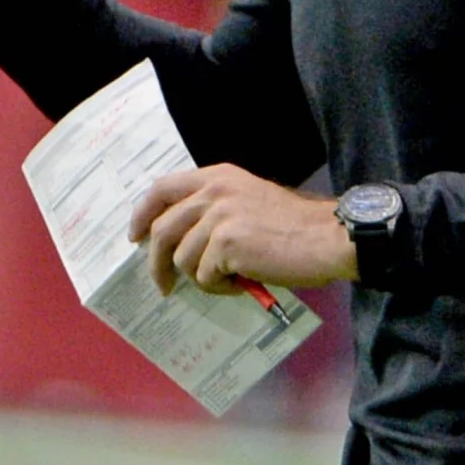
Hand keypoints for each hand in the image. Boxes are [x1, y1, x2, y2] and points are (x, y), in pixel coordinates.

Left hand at [128, 163, 357, 295]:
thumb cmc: (294, 227)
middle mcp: (214, 190)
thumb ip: (215, 209)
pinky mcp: (227, 242)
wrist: (328, 238)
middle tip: (162, 286)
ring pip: (183, 259)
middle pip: (162, 230)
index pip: (162, 188)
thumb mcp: (248, 201)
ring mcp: (219, 216)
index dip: (142, 214)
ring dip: (202, 279)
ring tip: (230, 279)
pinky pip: (205, 276)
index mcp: (217, 176)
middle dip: (156, 263)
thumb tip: (181, 241)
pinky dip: (221, 287)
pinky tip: (243, 281)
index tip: (136, 236)